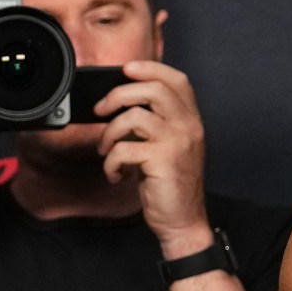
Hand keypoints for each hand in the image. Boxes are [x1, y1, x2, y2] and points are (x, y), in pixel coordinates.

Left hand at [93, 60, 210, 250]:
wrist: (182, 222)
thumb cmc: (169, 185)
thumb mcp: (167, 147)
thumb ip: (153, 124)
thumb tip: (119, 105)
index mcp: (191, 120)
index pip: (177, 80)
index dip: (151, 68)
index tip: (126, 69)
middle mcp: (188, 127)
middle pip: (152, 90)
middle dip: (118, 95)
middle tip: (100, 110)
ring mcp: (177, 143)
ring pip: (133, 116)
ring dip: (109, 133)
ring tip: (107, 151)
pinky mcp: (162, 161)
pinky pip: (124, 149)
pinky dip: (111, 163)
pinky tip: (116, 174)